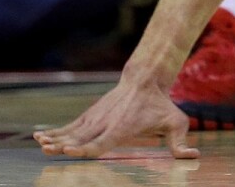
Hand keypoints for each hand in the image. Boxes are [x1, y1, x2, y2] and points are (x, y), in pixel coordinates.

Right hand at [33, 76, 197, 159]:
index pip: (100, 143)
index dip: (85, 150)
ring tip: (39, 143)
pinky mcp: (90, 116)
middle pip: (81, 140)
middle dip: (64, 146)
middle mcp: (104, 124)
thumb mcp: (175, 122)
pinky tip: (39, 137)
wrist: (145, 79)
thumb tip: (194, 155)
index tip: (70, 152)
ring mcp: (95, 120)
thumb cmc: (161, 105)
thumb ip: (181, 142)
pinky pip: (69, 127)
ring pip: (71, 133)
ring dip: (54, 139)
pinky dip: (55, 132)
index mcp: (121, 129)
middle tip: (48, 151)